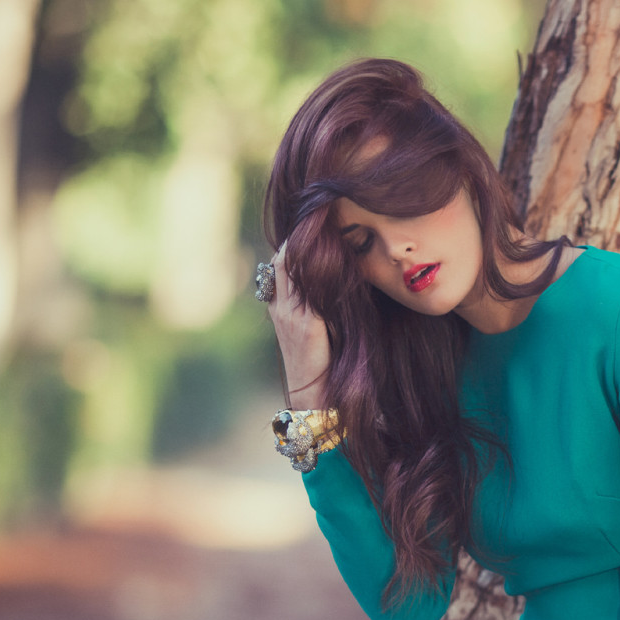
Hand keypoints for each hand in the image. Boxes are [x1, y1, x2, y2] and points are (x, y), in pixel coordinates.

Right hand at [265, 242, 330, 407]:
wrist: (312, 397)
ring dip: (311, 249)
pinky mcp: (305, 325)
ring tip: (332, 232)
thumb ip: (318, 306)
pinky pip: (310, 289)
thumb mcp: (314, 330)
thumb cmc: (320, 365)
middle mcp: (280, 307)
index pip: (280, 263)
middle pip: (283, 259)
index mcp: (279, 307)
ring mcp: (290, 315)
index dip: (295, 244)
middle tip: (325, 222)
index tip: (315, 228)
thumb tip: (340, 281)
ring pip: (293, 268)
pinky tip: (339, 258)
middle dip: (302, 239)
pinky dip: (321, 272)